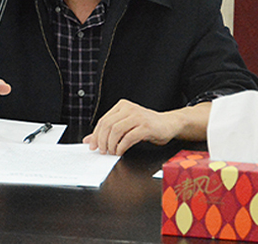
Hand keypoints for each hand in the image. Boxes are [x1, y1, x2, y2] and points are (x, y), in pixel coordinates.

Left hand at [83, 99, 210, 155]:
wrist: (169, 124)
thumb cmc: (147, 125)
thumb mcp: (126, 126)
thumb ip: (108, 131)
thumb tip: (88, 140)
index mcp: (122, 106)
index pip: (103, 120)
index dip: (96, 135)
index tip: (92, 146)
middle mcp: (129, 109)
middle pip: (108, 125)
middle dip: (101, 140)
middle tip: (101, 151)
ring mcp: (138, 117)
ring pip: (116, 130)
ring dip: (111, 144)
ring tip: (111, 152)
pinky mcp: (146, 127)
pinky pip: (129, 137)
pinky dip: (121, 146)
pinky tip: (120, 151)